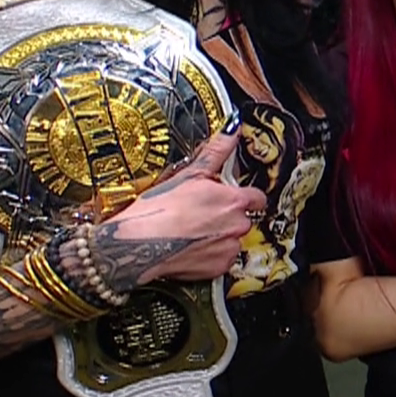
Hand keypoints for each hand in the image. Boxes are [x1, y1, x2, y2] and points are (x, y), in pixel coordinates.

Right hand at [95, 132, 269, 289]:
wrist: (138, 244)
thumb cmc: (161, 208)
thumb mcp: (189, 173)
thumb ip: (216, 151)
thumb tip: (233, 128)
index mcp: (234, 201)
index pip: (257, 198)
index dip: (244, 197)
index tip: (231, 197)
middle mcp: (238, 225)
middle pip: (243, 219)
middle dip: (227, 217)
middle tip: (202, 215)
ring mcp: (229, 249)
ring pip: (232, 240)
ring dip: (219, 237)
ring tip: (193, 232)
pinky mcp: (218, 269)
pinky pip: (222, 261)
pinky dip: (210, 256)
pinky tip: (191, 248)